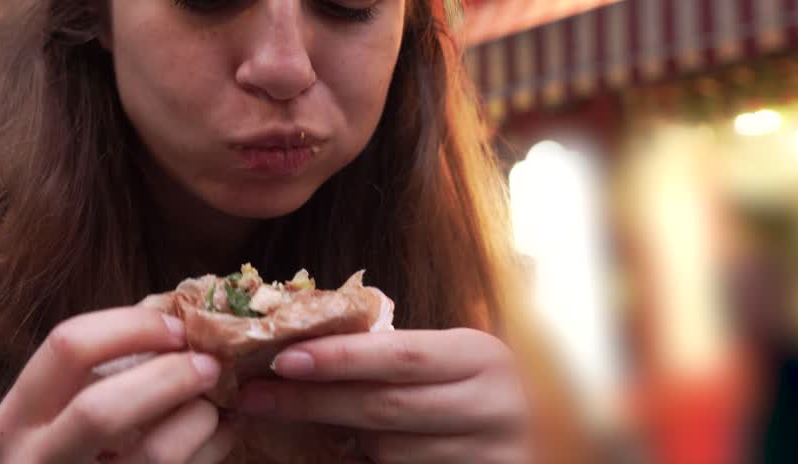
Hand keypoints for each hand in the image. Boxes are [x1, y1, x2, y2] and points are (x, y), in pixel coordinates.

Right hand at [0, 307, 236, 462]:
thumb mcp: (58, 416)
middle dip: (169, 377)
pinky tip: (221, 433)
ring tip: (214, 406)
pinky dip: (212, 448)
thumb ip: (99, 376)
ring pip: (154, 454)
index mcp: (17, 419)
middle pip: (103, 409)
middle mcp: (36, 461)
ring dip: (198, 420)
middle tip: (209, 365)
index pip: (67, 347)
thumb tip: (179, 331)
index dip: (130, 327)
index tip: (175, 327)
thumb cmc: (67, 456)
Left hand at [235, 328, 531, 462]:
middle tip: (255, 396)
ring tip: (287, 420)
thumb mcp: (453, 358)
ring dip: (339, 439)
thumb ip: (400, 354)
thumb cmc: (480, 385)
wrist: (542, 430)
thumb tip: (306, 345)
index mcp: (480, 355)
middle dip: (313, 402)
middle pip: (386, 408)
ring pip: (391, 452)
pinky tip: (333, 454)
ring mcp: (492, 455)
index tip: (282, 359)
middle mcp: (494, 405)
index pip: (400, 355)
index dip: (338, 358)